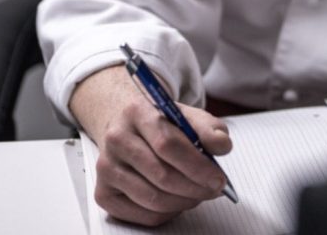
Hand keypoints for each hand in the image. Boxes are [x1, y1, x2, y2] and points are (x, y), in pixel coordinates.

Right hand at [70, 65, 231, 226]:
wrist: (126, 126)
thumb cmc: (159, 122)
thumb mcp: (186, 115)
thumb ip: (209, 127)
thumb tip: (223, 145)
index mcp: (136, 112)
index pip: (168, 144)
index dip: (197, 165)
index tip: (219, 178)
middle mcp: (116, 139)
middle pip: (161, 174)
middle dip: (195, 187)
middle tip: (215, 189)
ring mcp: (106, 168)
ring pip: (152, 198)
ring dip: (184, 201)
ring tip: (200, 193)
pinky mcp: (104, 193)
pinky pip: (142, 215)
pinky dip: (168, 212)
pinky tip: (179, 200)